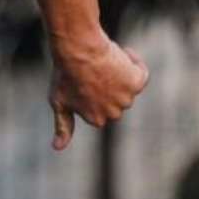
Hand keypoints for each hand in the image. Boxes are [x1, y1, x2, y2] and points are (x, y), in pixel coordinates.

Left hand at [49, 33, 148, 149]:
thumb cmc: (65, 75)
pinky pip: (141, 72)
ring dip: (118, 73)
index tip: (84, 79)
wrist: (77, 51)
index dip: (92, 92)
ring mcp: (127, 99)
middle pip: (115, 99)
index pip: (100, 108)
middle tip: (93, 70)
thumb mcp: (59, 102)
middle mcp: (114, 113)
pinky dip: (135, 63)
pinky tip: (123, 52)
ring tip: (102, 61)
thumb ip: (63, 126)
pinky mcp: (137, 82)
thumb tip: (57, 148)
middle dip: (106, 86)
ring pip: (127, 86)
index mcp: (97, 120)